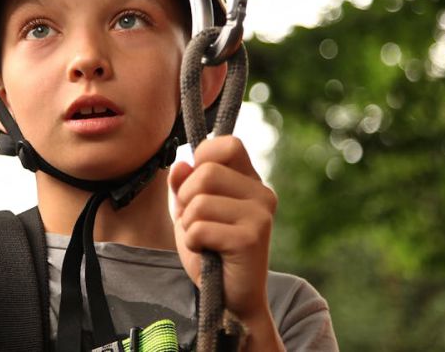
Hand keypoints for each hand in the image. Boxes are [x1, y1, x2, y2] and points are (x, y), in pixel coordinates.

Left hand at [169, 135, 277, 325]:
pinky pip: (200, 227)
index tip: (196, 184)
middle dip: (187, 199)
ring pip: (200, 201)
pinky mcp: (251, 238)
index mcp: (250, 182)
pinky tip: (208, 253)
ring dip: (189, 225)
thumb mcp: (191, 213)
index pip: (229, 144)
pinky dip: (193, 242)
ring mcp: (260, 215)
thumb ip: (184, 186)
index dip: (203, 157)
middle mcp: (262, 193)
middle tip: (196, 223)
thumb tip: (181, 163)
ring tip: (204, 241)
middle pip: (207, 171)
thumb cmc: (211, 253)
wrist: (231, 300)